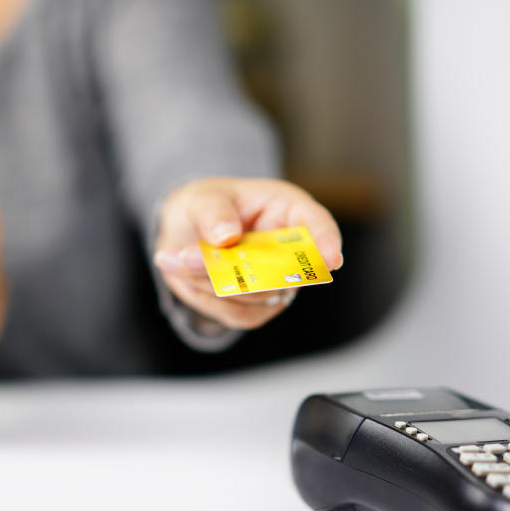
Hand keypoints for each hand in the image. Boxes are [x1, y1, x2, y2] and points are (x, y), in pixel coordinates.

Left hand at [153, 178, 342, 330]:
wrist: (186, 231)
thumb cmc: (206, 206)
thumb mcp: (202, 197)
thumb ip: (212, 212)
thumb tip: (226, 234)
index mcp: (288, 210)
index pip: (318, 226)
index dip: (327, 242)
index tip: (331, 259)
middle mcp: (290, 251)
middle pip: (283, 273)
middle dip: (233, 270)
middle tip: (186, 256)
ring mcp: (277, 284)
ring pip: (253, 297)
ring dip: (209, 281)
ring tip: (178, 257)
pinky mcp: (256, 308)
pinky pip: (235, 313)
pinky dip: (203, 295)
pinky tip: (184, 271)